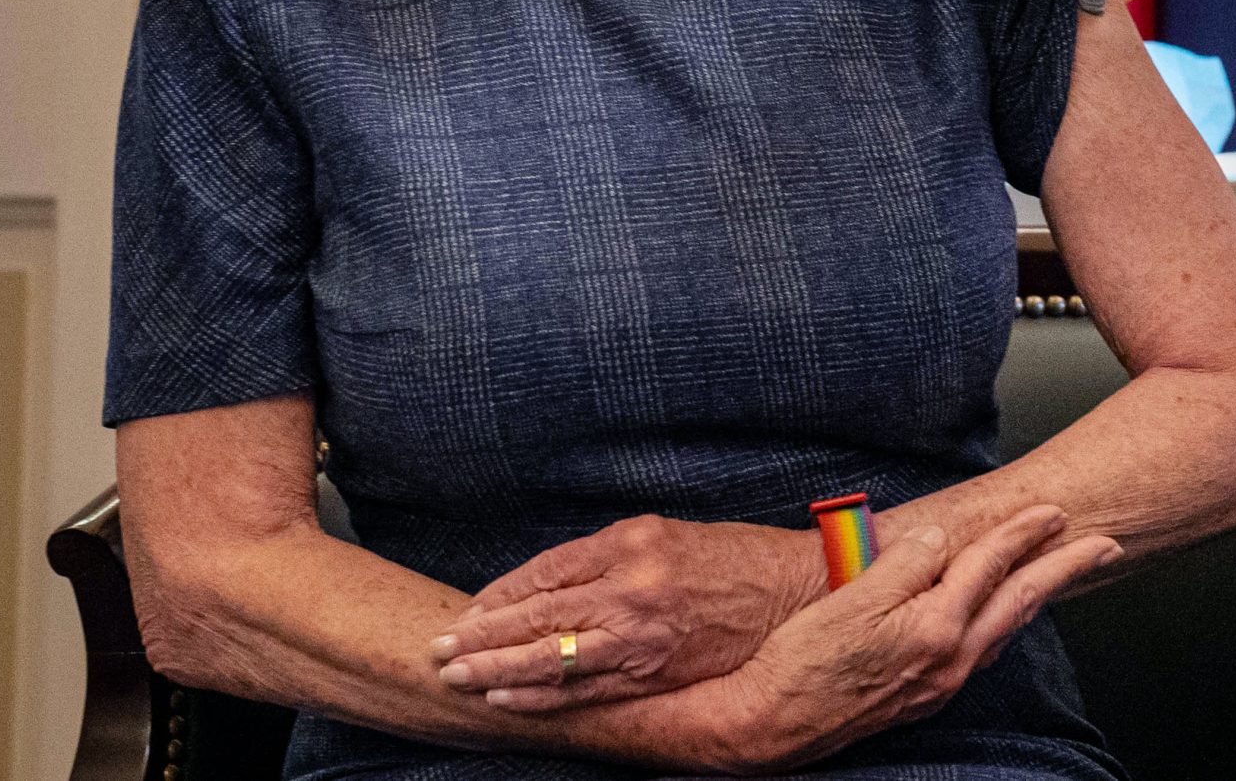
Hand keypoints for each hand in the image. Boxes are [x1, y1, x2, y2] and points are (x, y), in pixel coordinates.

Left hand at [432, 516, 822, 710]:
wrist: (795, 590)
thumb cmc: (731, 559)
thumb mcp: (664, 536)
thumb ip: (607, 558)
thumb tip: (548, 586)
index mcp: (628, 542)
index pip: (544, 571)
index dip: (499, 595)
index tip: (466, 612)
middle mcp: (631, 585)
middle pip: (539, 614)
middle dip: (483, 636)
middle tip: (440, 649)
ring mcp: (643, 632)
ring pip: (555, 656)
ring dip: (499, 670)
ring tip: (459, 677)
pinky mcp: (658, 668)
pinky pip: (588, 688)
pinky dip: (544, 696)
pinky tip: (510, 699)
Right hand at [699, 507, 1120, 772]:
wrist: (774, 722)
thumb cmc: (803, 659)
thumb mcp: (852, 597)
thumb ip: (906, 564)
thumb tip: (943, 540)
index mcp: (935, 627)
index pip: (990, 565)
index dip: (1022, 532)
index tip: (1052, 509)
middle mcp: (950, 659)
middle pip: (1020, 601)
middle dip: (1065, 569)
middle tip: (1105, 545)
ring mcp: (941, 682)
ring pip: (1006, 630)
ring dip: (1039, 596)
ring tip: (1064, 573)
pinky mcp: (926, 695)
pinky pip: (983, 651)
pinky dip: (1005, 624)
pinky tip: (1003, 618)